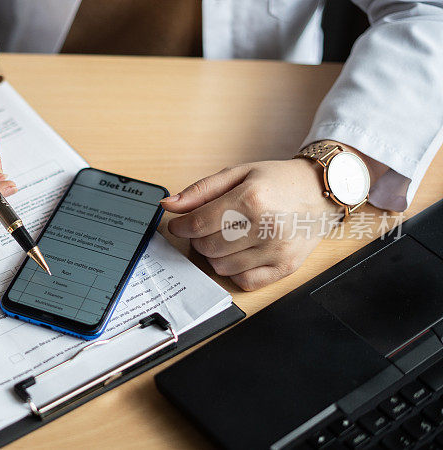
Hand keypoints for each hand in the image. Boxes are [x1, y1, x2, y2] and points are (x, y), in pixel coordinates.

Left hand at [162, 159, 340, 290]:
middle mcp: (266, 226)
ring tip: (227, 237)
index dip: (180, 227)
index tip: (178, 226)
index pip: (198, 224)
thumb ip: (200, 191)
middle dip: (198, 238)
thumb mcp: (239, 174)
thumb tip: (169, 205)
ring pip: (221, 266)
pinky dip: (234, 270)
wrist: (322, 191)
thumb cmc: (279, 181)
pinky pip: (243, 281)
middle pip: (207, 247)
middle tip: (206, 228)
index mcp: (251, 199)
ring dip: (215, 254)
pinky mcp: (285, 267)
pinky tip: (241, 252)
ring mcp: (277, 250)